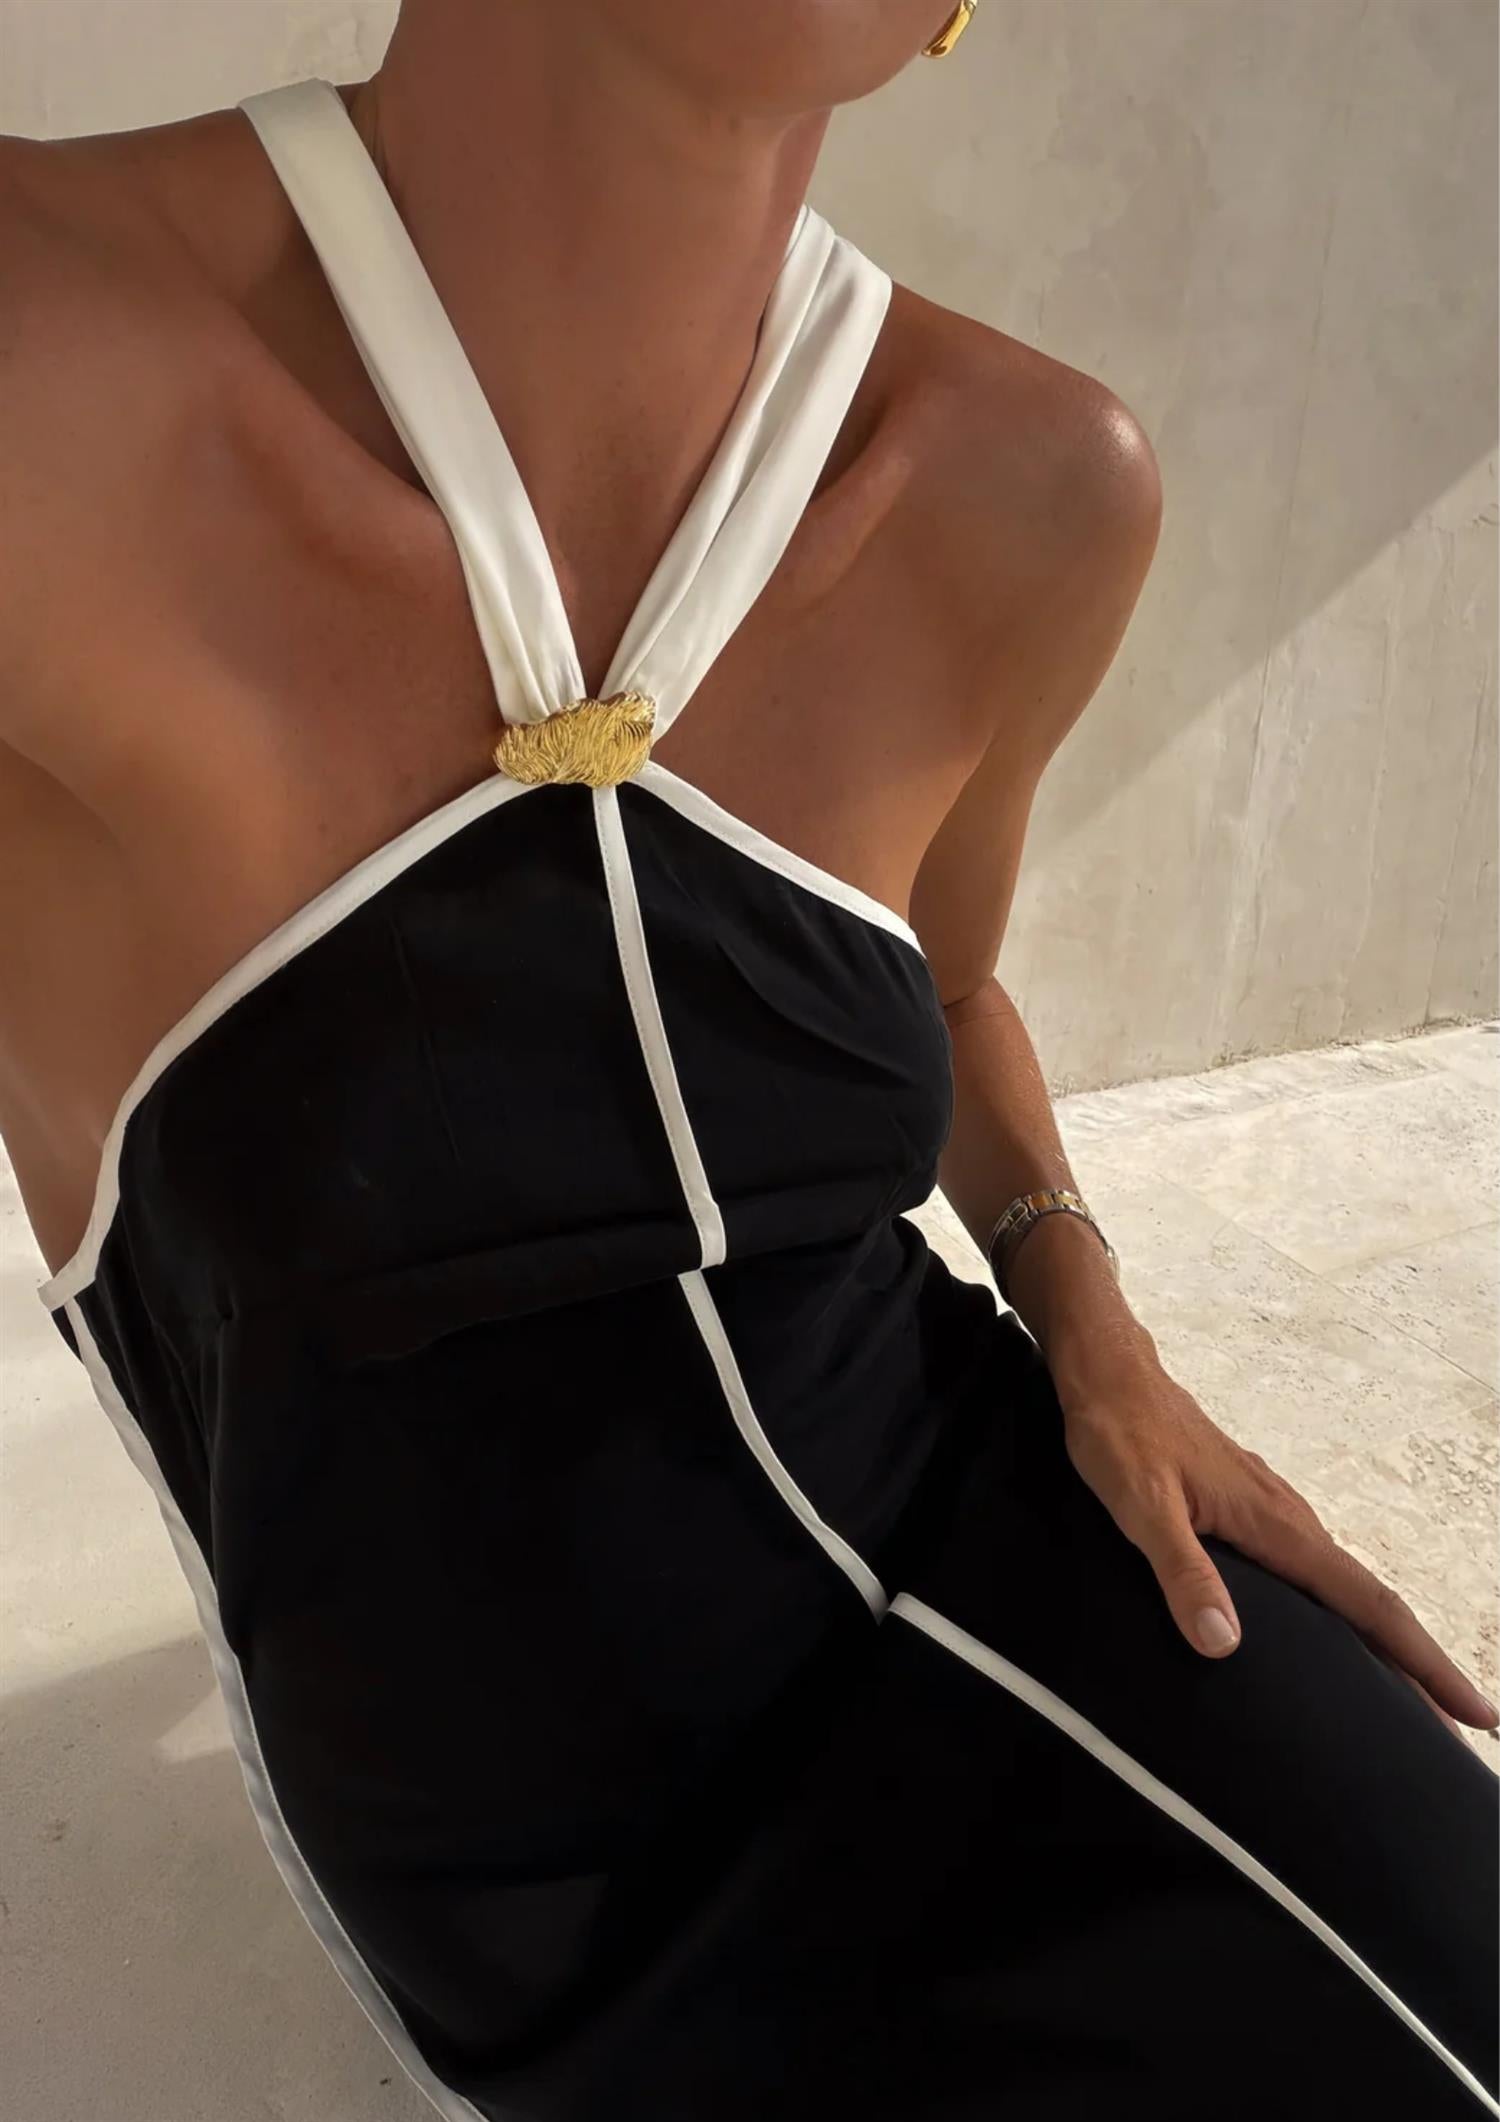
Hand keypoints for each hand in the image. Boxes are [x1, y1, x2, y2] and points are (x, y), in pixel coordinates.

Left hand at [1058, 1343, 1498, 1732]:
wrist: (1110, 1369)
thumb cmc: (1120, 1433)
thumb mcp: (1140, 1505)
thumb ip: (1182, 1570)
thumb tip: (1224, 1643)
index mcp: (1278, 1526)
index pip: (1369, 1605)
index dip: (1423, 1663)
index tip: (1477, 1713)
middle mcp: (1289, 1518)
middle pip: (1370, 1606)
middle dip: (1418, 1670)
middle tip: (1457, 1733)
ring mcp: (1272, 1510)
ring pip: (1342, 1587)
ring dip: (1381, 1642)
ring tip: (1406, 1700)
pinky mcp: (1250, 1507)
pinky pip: (1313, 1569)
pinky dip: (1338, 1609)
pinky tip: (1326, 1632)